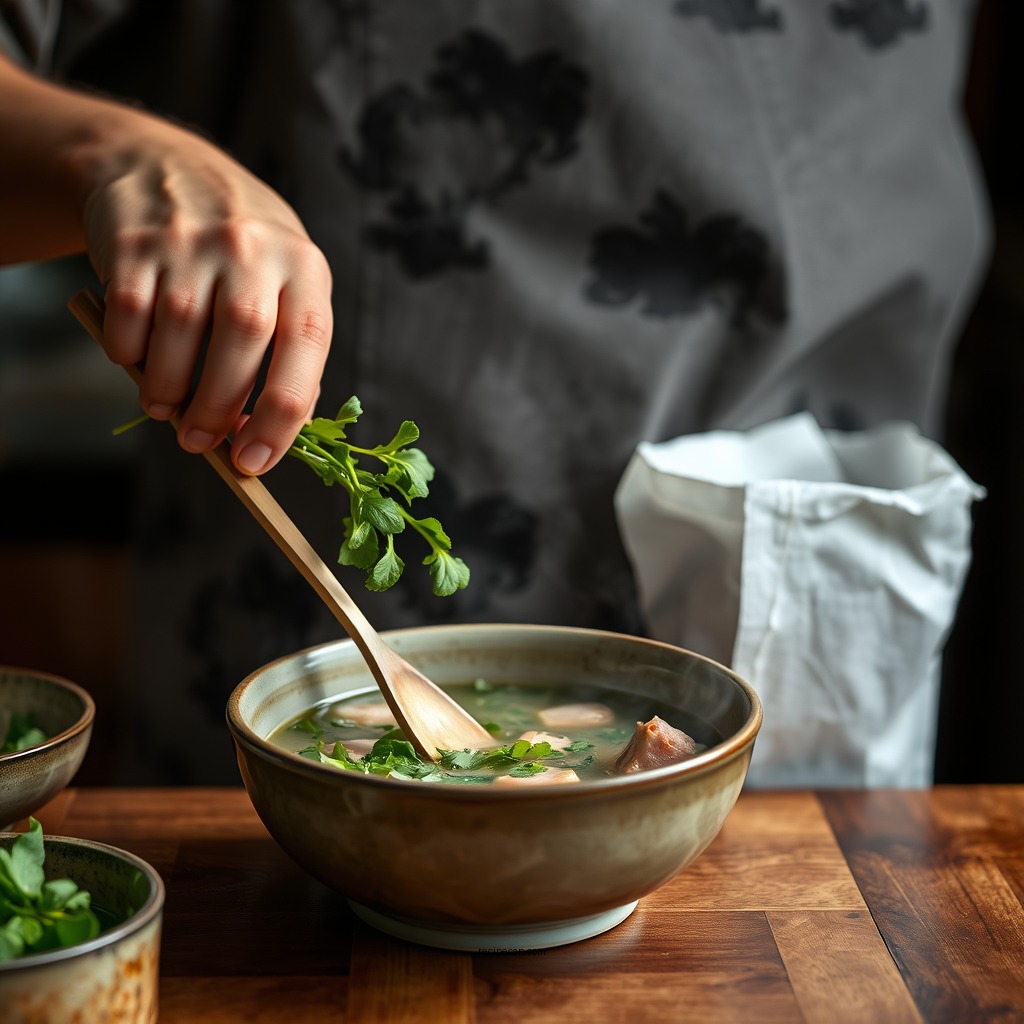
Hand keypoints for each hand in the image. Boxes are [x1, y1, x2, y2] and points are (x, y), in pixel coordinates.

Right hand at [81, 115, 332, 475]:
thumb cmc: (240, 251)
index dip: (281, 415)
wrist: (164, 165)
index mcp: (304, 266)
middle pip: (243, 341)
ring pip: (180, 332)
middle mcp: (253, 247)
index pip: (307, 346)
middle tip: (200, 444)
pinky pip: (130, 316)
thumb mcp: (286, 282)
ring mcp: (193, 239)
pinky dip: (129, 354)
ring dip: (169, 390)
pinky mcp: (136, 240)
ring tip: (166, 410)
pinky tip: (138, 362)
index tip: (254, 461)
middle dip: (217, 408)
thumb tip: (280, 431)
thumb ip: (292, 350)